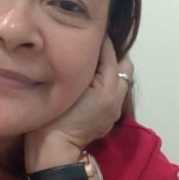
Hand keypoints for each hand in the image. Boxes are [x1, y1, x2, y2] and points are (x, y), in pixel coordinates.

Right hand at [24, 37, 132, 171]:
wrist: (54, 148)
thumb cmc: (55, 114)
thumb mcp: (68, 85)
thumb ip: (83, 66)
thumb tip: (89, 47)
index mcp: (107, 87)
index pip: (110, 54)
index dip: (100, 41)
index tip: (89, 31)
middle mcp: (116, 96)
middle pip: (125, 65)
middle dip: (113, 55)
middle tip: (93, 50)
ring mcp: (114, 109)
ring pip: (121, 80)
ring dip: (111, 71)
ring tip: (92, 66)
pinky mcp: (109, 118)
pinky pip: (114, 93)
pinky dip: (107, 85)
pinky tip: (91, 84)